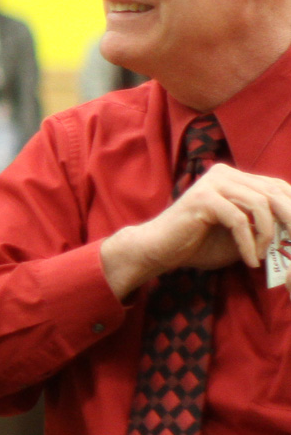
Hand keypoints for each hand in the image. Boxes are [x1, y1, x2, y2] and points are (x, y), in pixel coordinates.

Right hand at [101, 163, 290, 297]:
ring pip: (259, 204)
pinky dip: (248, 243)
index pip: (277, 186)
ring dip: (267, 235)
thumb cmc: (196, 244)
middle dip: (289, 220)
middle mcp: (225, 174)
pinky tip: (249, 261)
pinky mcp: (203, 199)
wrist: (157, 250)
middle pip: (273, 192)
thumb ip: (262, 225)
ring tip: (262, 256)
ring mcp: (212, 184)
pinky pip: (238, 220)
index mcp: (234, 177)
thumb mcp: (239, 233)